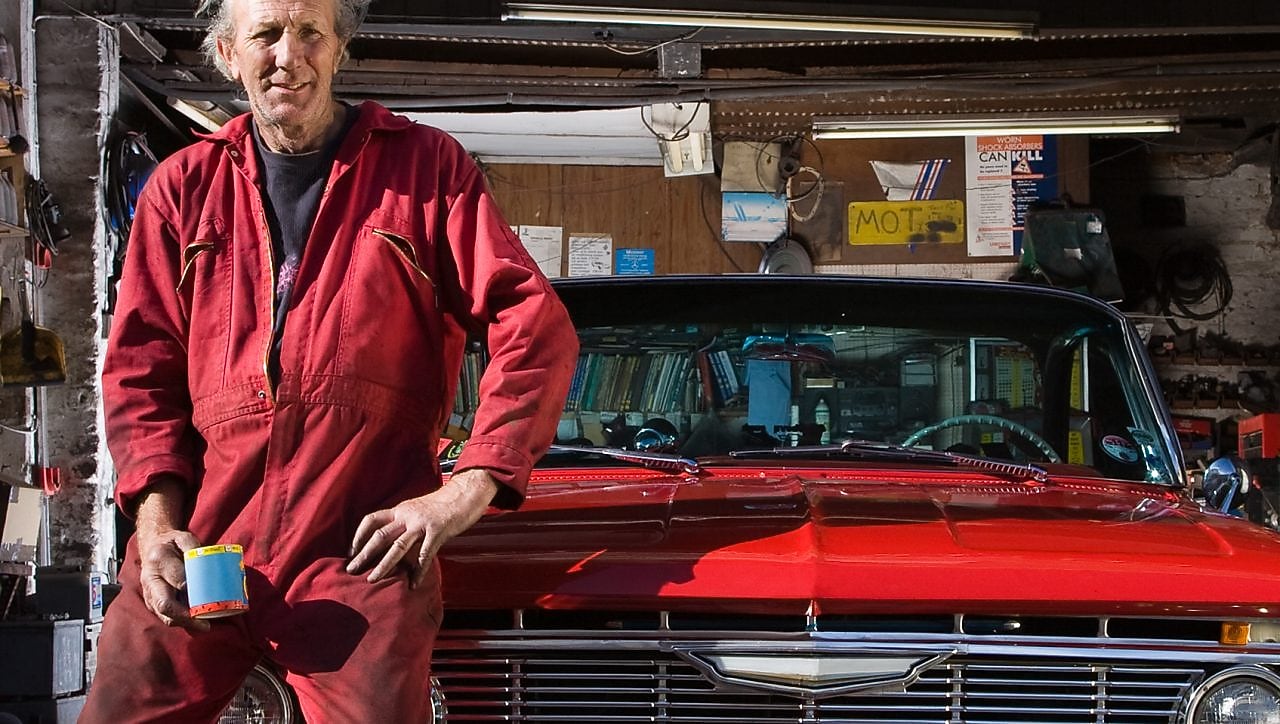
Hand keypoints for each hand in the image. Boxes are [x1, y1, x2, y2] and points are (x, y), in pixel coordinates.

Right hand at [133, 477, 207, 630]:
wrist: (152, 547)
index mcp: (159, 559)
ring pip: (163, 614)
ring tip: (203, 625)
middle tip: (205, 623)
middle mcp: (150, 579)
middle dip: (185, 616)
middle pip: (164, 604)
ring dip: (184, 622)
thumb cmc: (171, 543)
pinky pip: (164, 615)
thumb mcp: (183, 537)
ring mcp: (149, 593)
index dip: (190, 588)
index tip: (206, 595)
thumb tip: (206, 563)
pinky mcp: (151, 602)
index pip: (176, 578)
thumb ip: (194, 547)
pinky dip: (180, 621)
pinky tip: (195, 622)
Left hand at [347, 468, 497, 588]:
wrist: (465, 494)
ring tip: (372, 579)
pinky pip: (425, 555)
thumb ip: (404, 521)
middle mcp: (407, 515)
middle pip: (380, 535)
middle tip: (351, 570)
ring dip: (383, 565)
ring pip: (398, 546)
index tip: (351, 551)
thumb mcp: (417, 508)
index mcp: (400, 509)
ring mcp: (422, 523)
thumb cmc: (442, 504)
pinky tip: (413, 584)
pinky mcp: (438, 531)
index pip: (372, 520)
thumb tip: (391, 539)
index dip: (359, 536)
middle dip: (364, 554)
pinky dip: (418, 572)